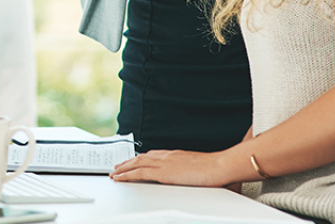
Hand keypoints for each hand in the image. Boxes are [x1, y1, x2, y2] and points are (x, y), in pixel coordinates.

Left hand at [109, 149, 231, 187]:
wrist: (220, 166)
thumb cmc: (216, 170)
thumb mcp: (200, 170)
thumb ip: (193, 173)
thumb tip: (197, 179)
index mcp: (175, 155)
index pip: (152, 155)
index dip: (141, 159)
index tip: (133, 161)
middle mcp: (166, 156)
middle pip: (141, 158)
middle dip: (128, 162)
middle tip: (118, 166)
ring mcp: (163, 163)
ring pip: (136, 164)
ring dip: (123, 168)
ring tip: (114, 173)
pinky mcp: (162, 173)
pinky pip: (138, 173)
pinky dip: (126, 175)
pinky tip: (119, 178)